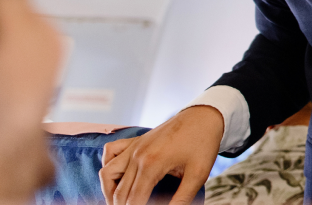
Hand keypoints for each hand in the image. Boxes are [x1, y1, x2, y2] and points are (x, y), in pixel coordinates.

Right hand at [99, 104, 223, 204]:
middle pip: (119, 191)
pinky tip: (117, 177)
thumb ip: (182, 198)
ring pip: (107, 173)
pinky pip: (110, 151)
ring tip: (121, 202)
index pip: (134, 199)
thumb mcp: (198, 175)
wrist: (205, 116)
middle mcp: (137, 155)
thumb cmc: (203, 143)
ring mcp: (134, 146)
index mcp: (152, 164)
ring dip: (110, 191)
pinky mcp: (135, 140)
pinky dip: (108, 165)